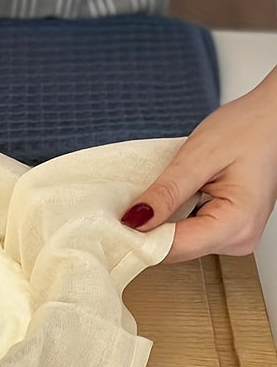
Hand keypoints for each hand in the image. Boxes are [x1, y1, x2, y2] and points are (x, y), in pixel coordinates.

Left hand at [120, 64, 276, 262]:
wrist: (274, 117)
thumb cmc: (248, 128)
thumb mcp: (198, 157)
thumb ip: (166, 192)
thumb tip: (134, 221)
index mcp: (237, 224)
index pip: (173, 248)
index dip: (137, 239)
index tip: (107, 226)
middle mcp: (238, 239)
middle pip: (174, 250)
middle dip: (145, 231)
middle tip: (120, 206)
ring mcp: (233, 236)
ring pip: (178, 243)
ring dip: (156, 224)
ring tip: (146, 197)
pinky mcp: (226, 228)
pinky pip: (187, 232)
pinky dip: (170, 217)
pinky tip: (164, 199)